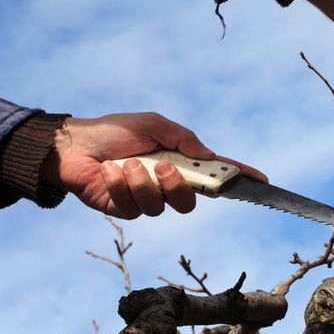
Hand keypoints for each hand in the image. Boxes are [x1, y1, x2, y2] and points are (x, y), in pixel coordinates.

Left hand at [40, 113, 265, 218]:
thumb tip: (208, 154)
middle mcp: (165, 185)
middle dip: (178, 186)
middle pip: (189, 202)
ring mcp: (144, 199)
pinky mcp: (122, 209)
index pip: (214, 174)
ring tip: (124, 163)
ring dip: (142, 182)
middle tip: (163, 166)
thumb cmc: (114, 130)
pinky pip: (131, 207)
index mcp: (179, 163)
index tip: (261, 179)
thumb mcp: (153, 124)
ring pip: (158, 205)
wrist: (72, 144)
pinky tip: (107, 170)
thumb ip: (182, 138)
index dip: (238, 178)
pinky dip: (118, 184)